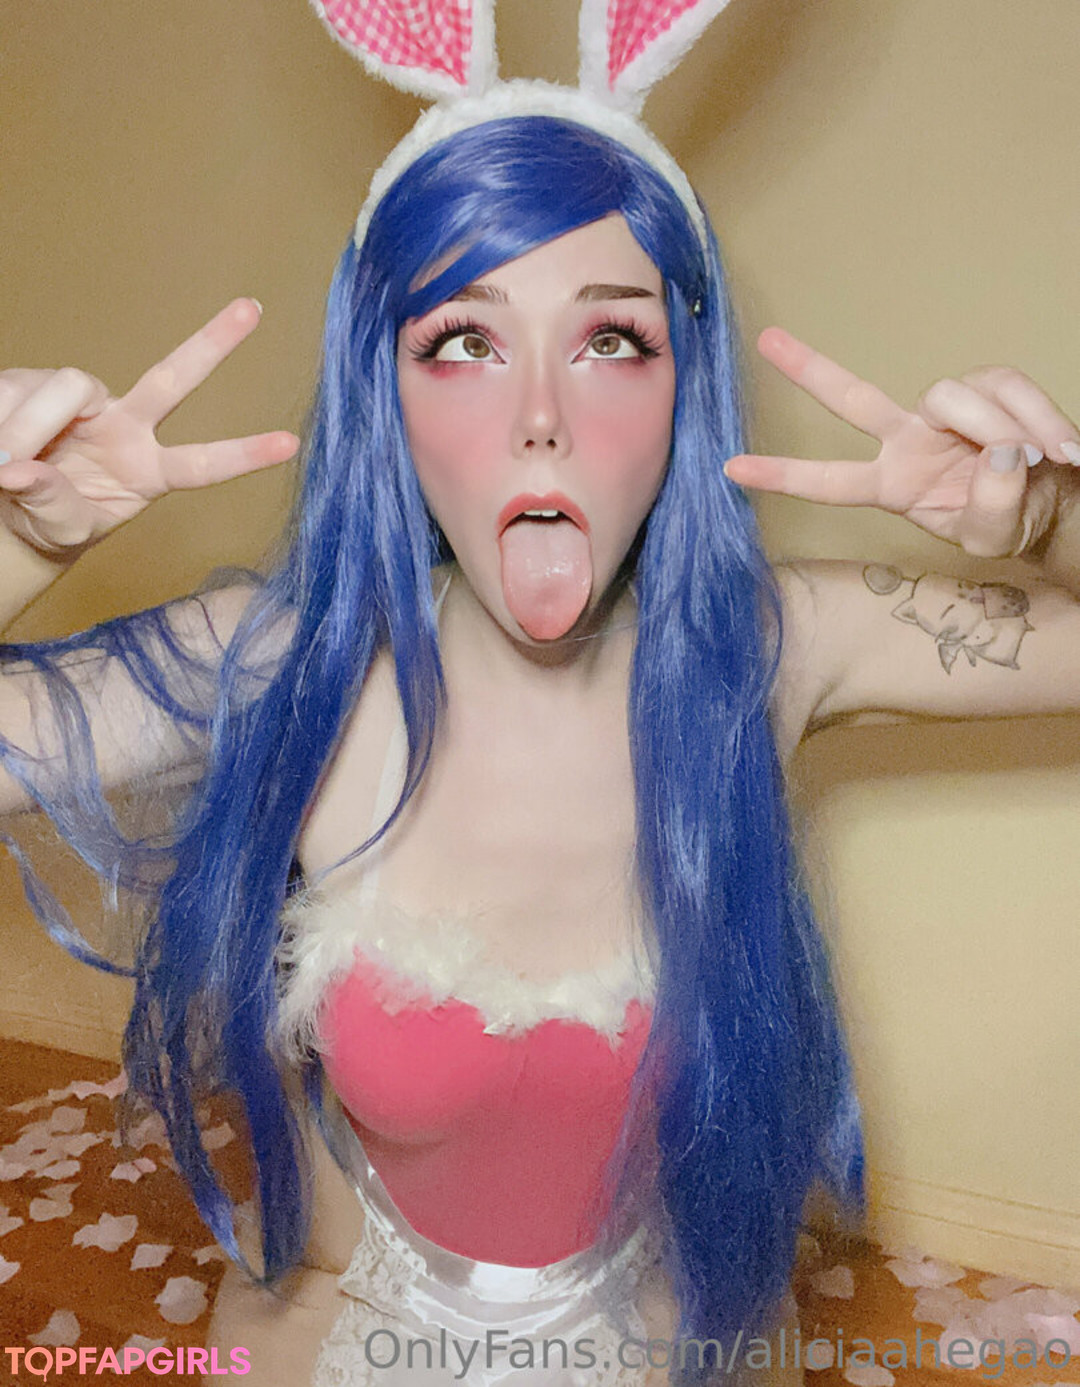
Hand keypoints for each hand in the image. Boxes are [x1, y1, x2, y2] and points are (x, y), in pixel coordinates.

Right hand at [0, 299, 299, 557]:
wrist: (10, 511)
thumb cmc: (51, 522)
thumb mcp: (61, 528)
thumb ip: (51, 503)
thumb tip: (19, 470)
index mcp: (148, 470)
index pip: (202, 464)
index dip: (244, 455)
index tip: (291, 444)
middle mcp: (125, 426)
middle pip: (171, 380)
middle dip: (213, 344)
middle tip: (253, 308)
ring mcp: (84, 403)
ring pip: (67, 388)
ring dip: (30, 424)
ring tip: (3, 460)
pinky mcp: (36, 385)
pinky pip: (16, 390)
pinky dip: (1, 417)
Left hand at [724, 327, 1079, 557]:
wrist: (1057, 502)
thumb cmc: (1011, 520)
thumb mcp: (994, 535)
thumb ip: (990, 505)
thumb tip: (999, 452)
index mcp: (894, 485)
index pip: (830, 481)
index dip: (783, 476)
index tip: (730, 469)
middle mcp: (908, 440)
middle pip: (854, 399)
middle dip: (811, 370)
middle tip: (767, 341)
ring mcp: (945, 411)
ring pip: (953, 397)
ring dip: (1001, 429)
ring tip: (1042, 461)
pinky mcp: (989, 387)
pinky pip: (1008, 388)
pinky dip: (1038, 418)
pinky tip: (1063, 449)